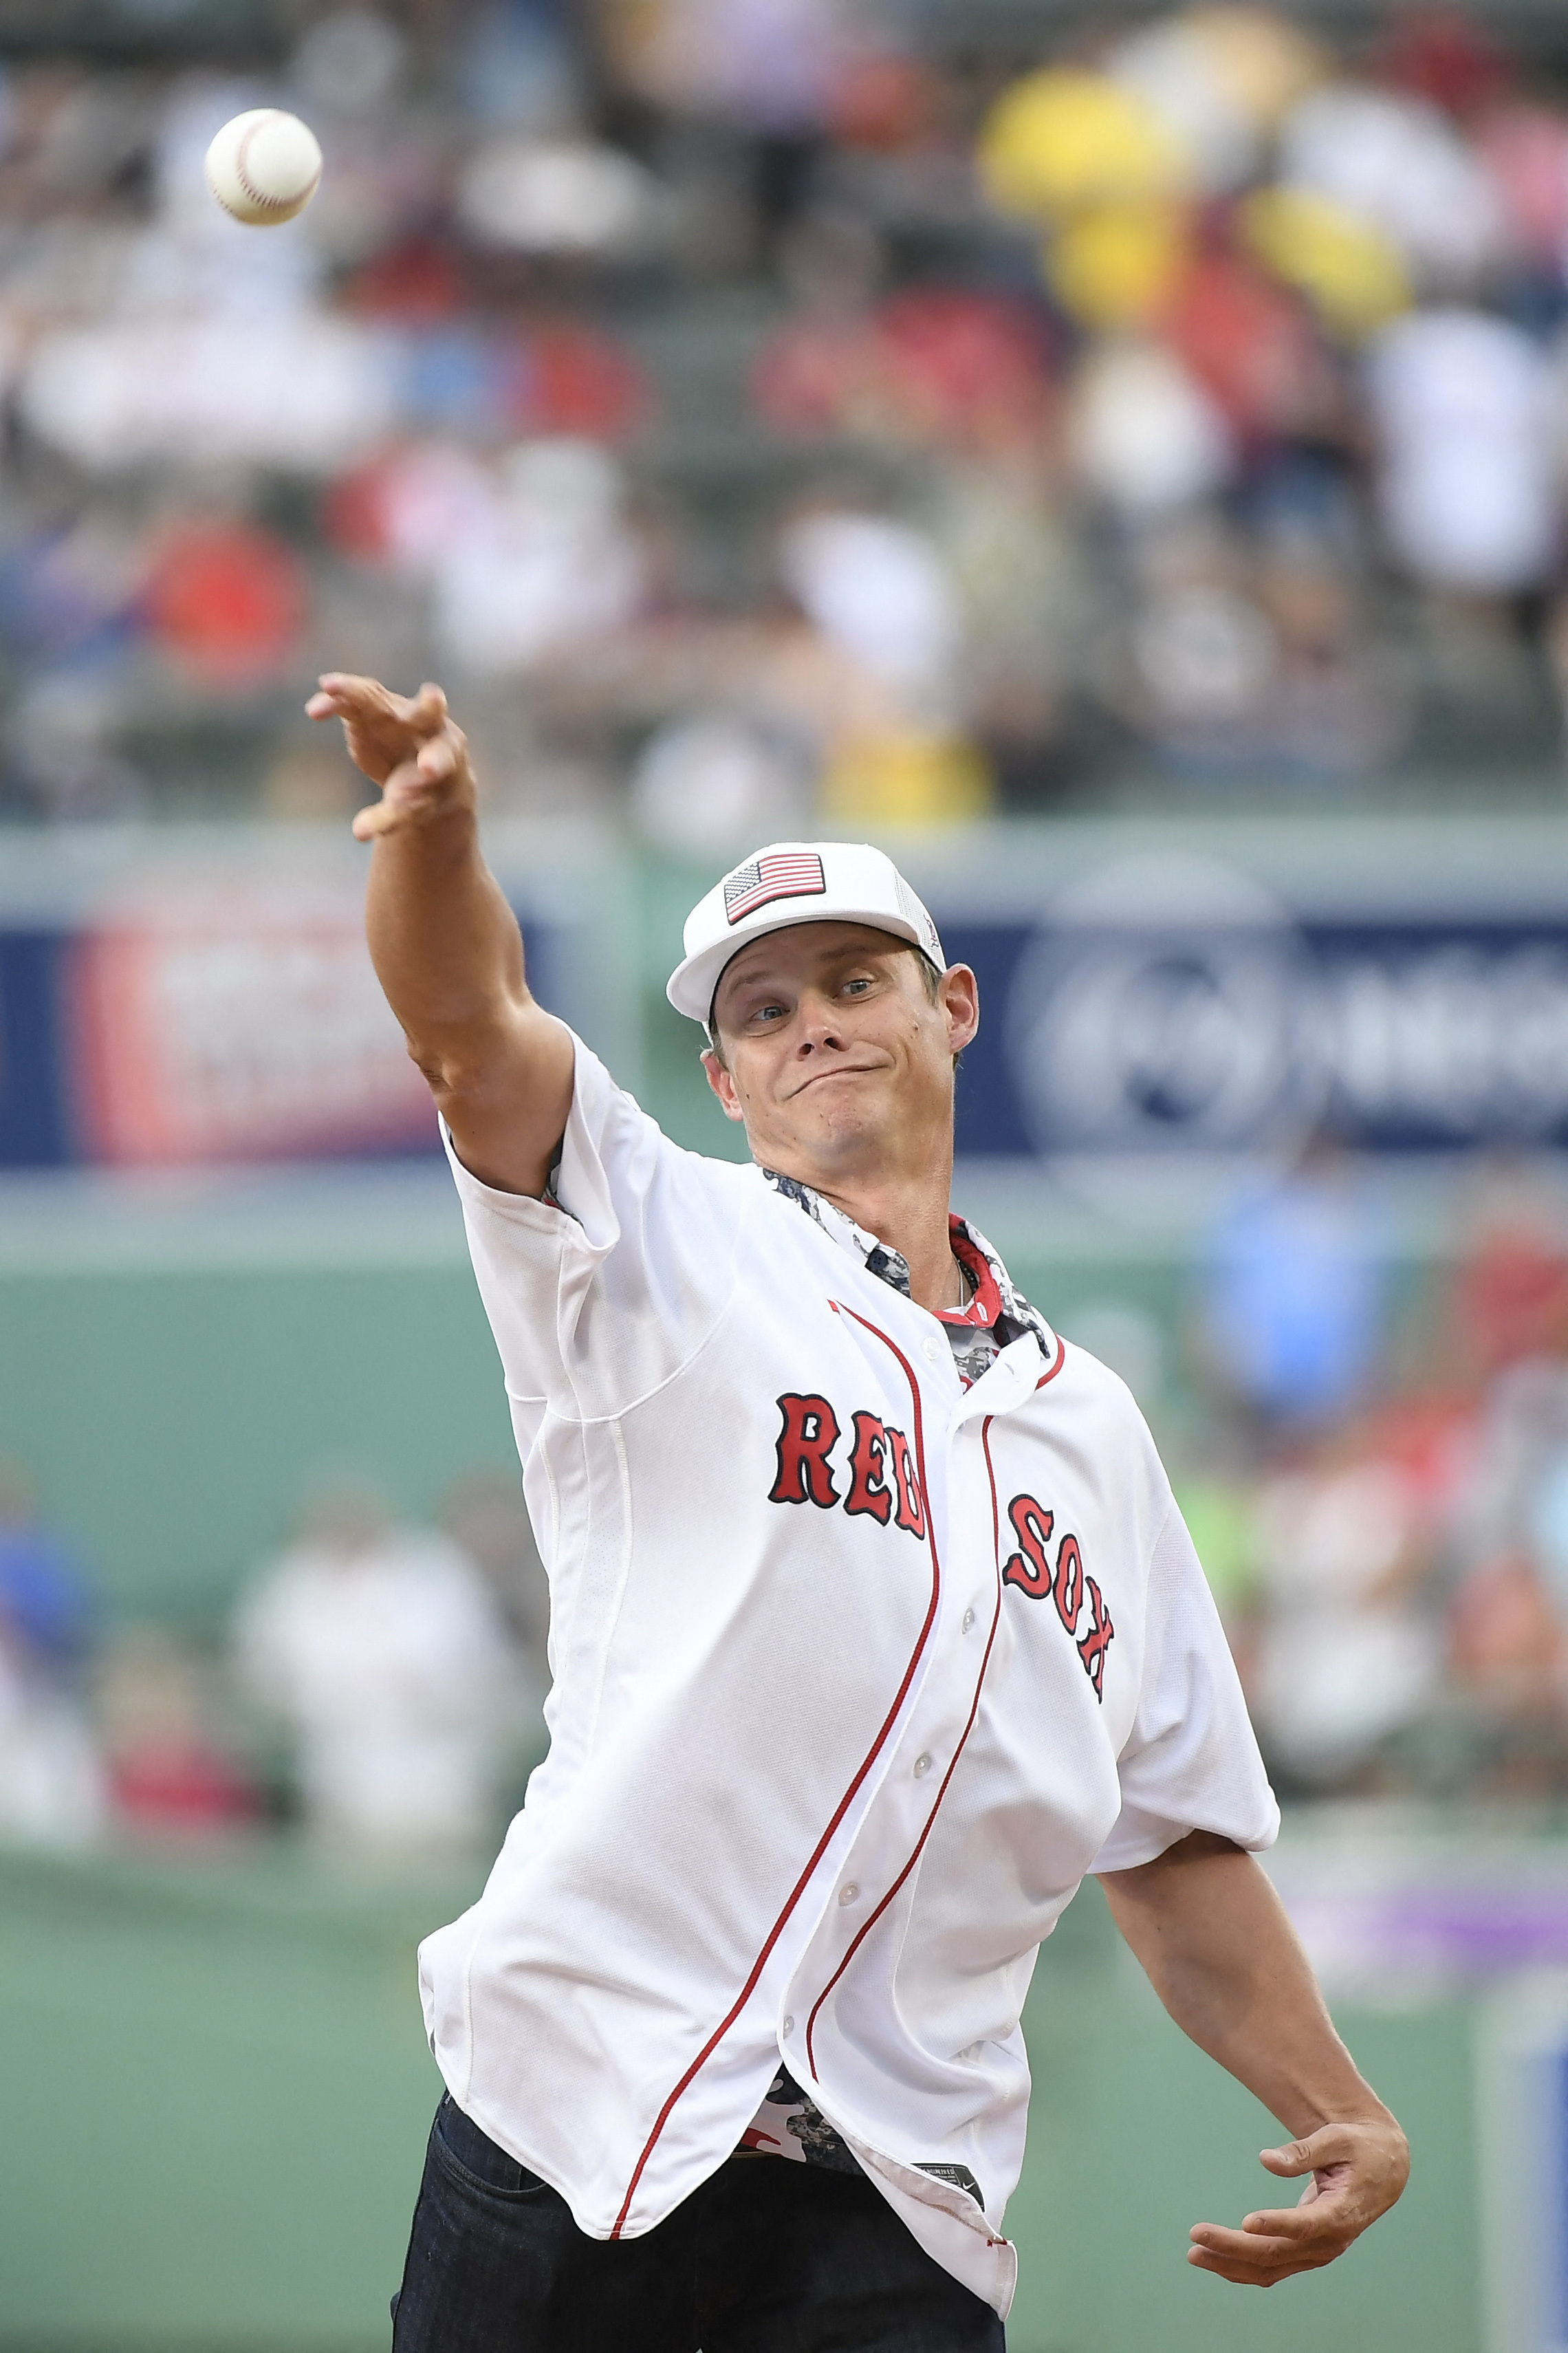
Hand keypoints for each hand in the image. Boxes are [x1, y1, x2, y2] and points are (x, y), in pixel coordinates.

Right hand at [305, 673, 474, 840]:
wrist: (424, 771)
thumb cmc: (424, 795)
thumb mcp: (411, 811)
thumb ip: (389, 818)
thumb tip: (359, 833)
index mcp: (446, 751)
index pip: (443, 753)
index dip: (435, 761)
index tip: (429, 770)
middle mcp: (426, 725)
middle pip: (426, 713)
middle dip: (427, 707)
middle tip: (431, 697)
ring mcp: (396, 712)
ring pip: (378, 696)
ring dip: (353, 691)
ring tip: (329, 687)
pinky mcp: (369, 709)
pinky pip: (348, 702)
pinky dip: (332, 702)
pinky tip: (315, 710)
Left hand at [1186, 2113, 1408, 2286]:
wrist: (1384, 2170)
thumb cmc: (1360, 2148)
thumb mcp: (1339, 2139)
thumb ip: (1304, 2150)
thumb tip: (1265, 2159)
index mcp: (1342, 2212)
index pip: (1306, 2226)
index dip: (1276, 2224)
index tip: (1244, 2221)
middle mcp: (1330, 2241)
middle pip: (1277, 2253)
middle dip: (1233, 2248)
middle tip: (1195, 2235)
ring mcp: (1318, 2252)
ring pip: (1270, 2267)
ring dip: (1230, 2263)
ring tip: (1194, 2253)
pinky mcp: (1307, 2252)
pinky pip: (1272, 2267)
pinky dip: (1242, 2267)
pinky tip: (1214, 2259)